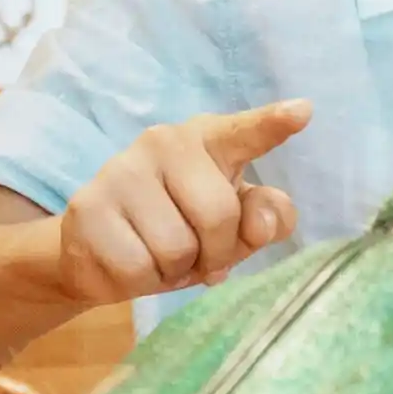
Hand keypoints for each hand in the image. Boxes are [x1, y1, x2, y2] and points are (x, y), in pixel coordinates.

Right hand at [58, 100, 309, 303]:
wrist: (97, 248)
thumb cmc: (179, 227)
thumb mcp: (233, 225)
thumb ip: (264, 218)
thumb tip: (261, 226)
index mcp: (208, 140)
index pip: (243, 133)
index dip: (271, 125)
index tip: (303, 112)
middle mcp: (164, 142)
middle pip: (219, 216)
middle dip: (215, 251)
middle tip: (196, 252)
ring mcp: (122, 171)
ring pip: (176, 248)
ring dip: (174, 269)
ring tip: (158, 254)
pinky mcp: (89, 208)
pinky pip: (138, 268)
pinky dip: (141, 281)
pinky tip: (129, 261)